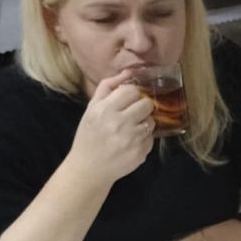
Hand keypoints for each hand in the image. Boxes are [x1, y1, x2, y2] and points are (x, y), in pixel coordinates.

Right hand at [66, 71, 154, 188]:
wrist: (88, 168)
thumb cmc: (89, 136)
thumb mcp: (91, 109)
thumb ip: (108, 87)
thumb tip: (128, 72)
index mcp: (104, 109)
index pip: (132, 91)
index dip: (134, 94)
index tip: (130, 101)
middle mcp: (118, 122)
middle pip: (147, 104)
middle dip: (142, 108)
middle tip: (133, 115)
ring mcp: (131, 139)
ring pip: (152, 121)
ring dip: (144, 124)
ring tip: (131, 130)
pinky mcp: (140, 152)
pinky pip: (151, 138)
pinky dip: (144, 139)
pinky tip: (131, 143)